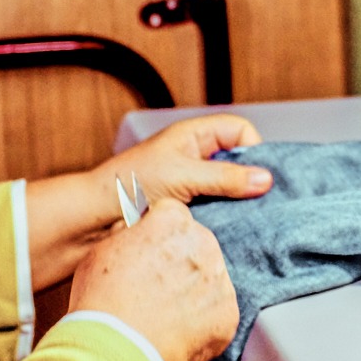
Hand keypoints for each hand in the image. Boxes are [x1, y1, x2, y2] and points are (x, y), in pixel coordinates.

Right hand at [67, 198, 238, 360]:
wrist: (116, 350)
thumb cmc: (102, 301)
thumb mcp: (102, 251)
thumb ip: (131, 235)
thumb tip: (140, 232)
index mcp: (172, 222)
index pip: (175, 215)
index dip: (160, 235)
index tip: (151, 251)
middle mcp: (203, 244)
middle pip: (197, 244)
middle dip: (181, 261)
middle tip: (156, 287)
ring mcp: (220, 279)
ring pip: (211, 277)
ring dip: (194, 290)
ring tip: (163, 312)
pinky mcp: (228, 313)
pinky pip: (218, 311)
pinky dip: (202, 321)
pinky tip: (176, 330)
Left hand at [106, 114, 271, 202]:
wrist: (96, 217)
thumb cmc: (128, 184)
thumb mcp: (183, 176)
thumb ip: (225, 177)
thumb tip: (265, 179)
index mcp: (194, 135)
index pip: (240, 131)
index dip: (254, 149)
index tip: (259, 176)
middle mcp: (196, 155)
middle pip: (240, 159)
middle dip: (250, 178)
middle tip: (259, 199)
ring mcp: (194, 181)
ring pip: (232, 186)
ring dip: (238, 200)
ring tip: (245, 216)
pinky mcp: (190, 206)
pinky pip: (220, 207)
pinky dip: (227, 216)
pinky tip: (230, 228)